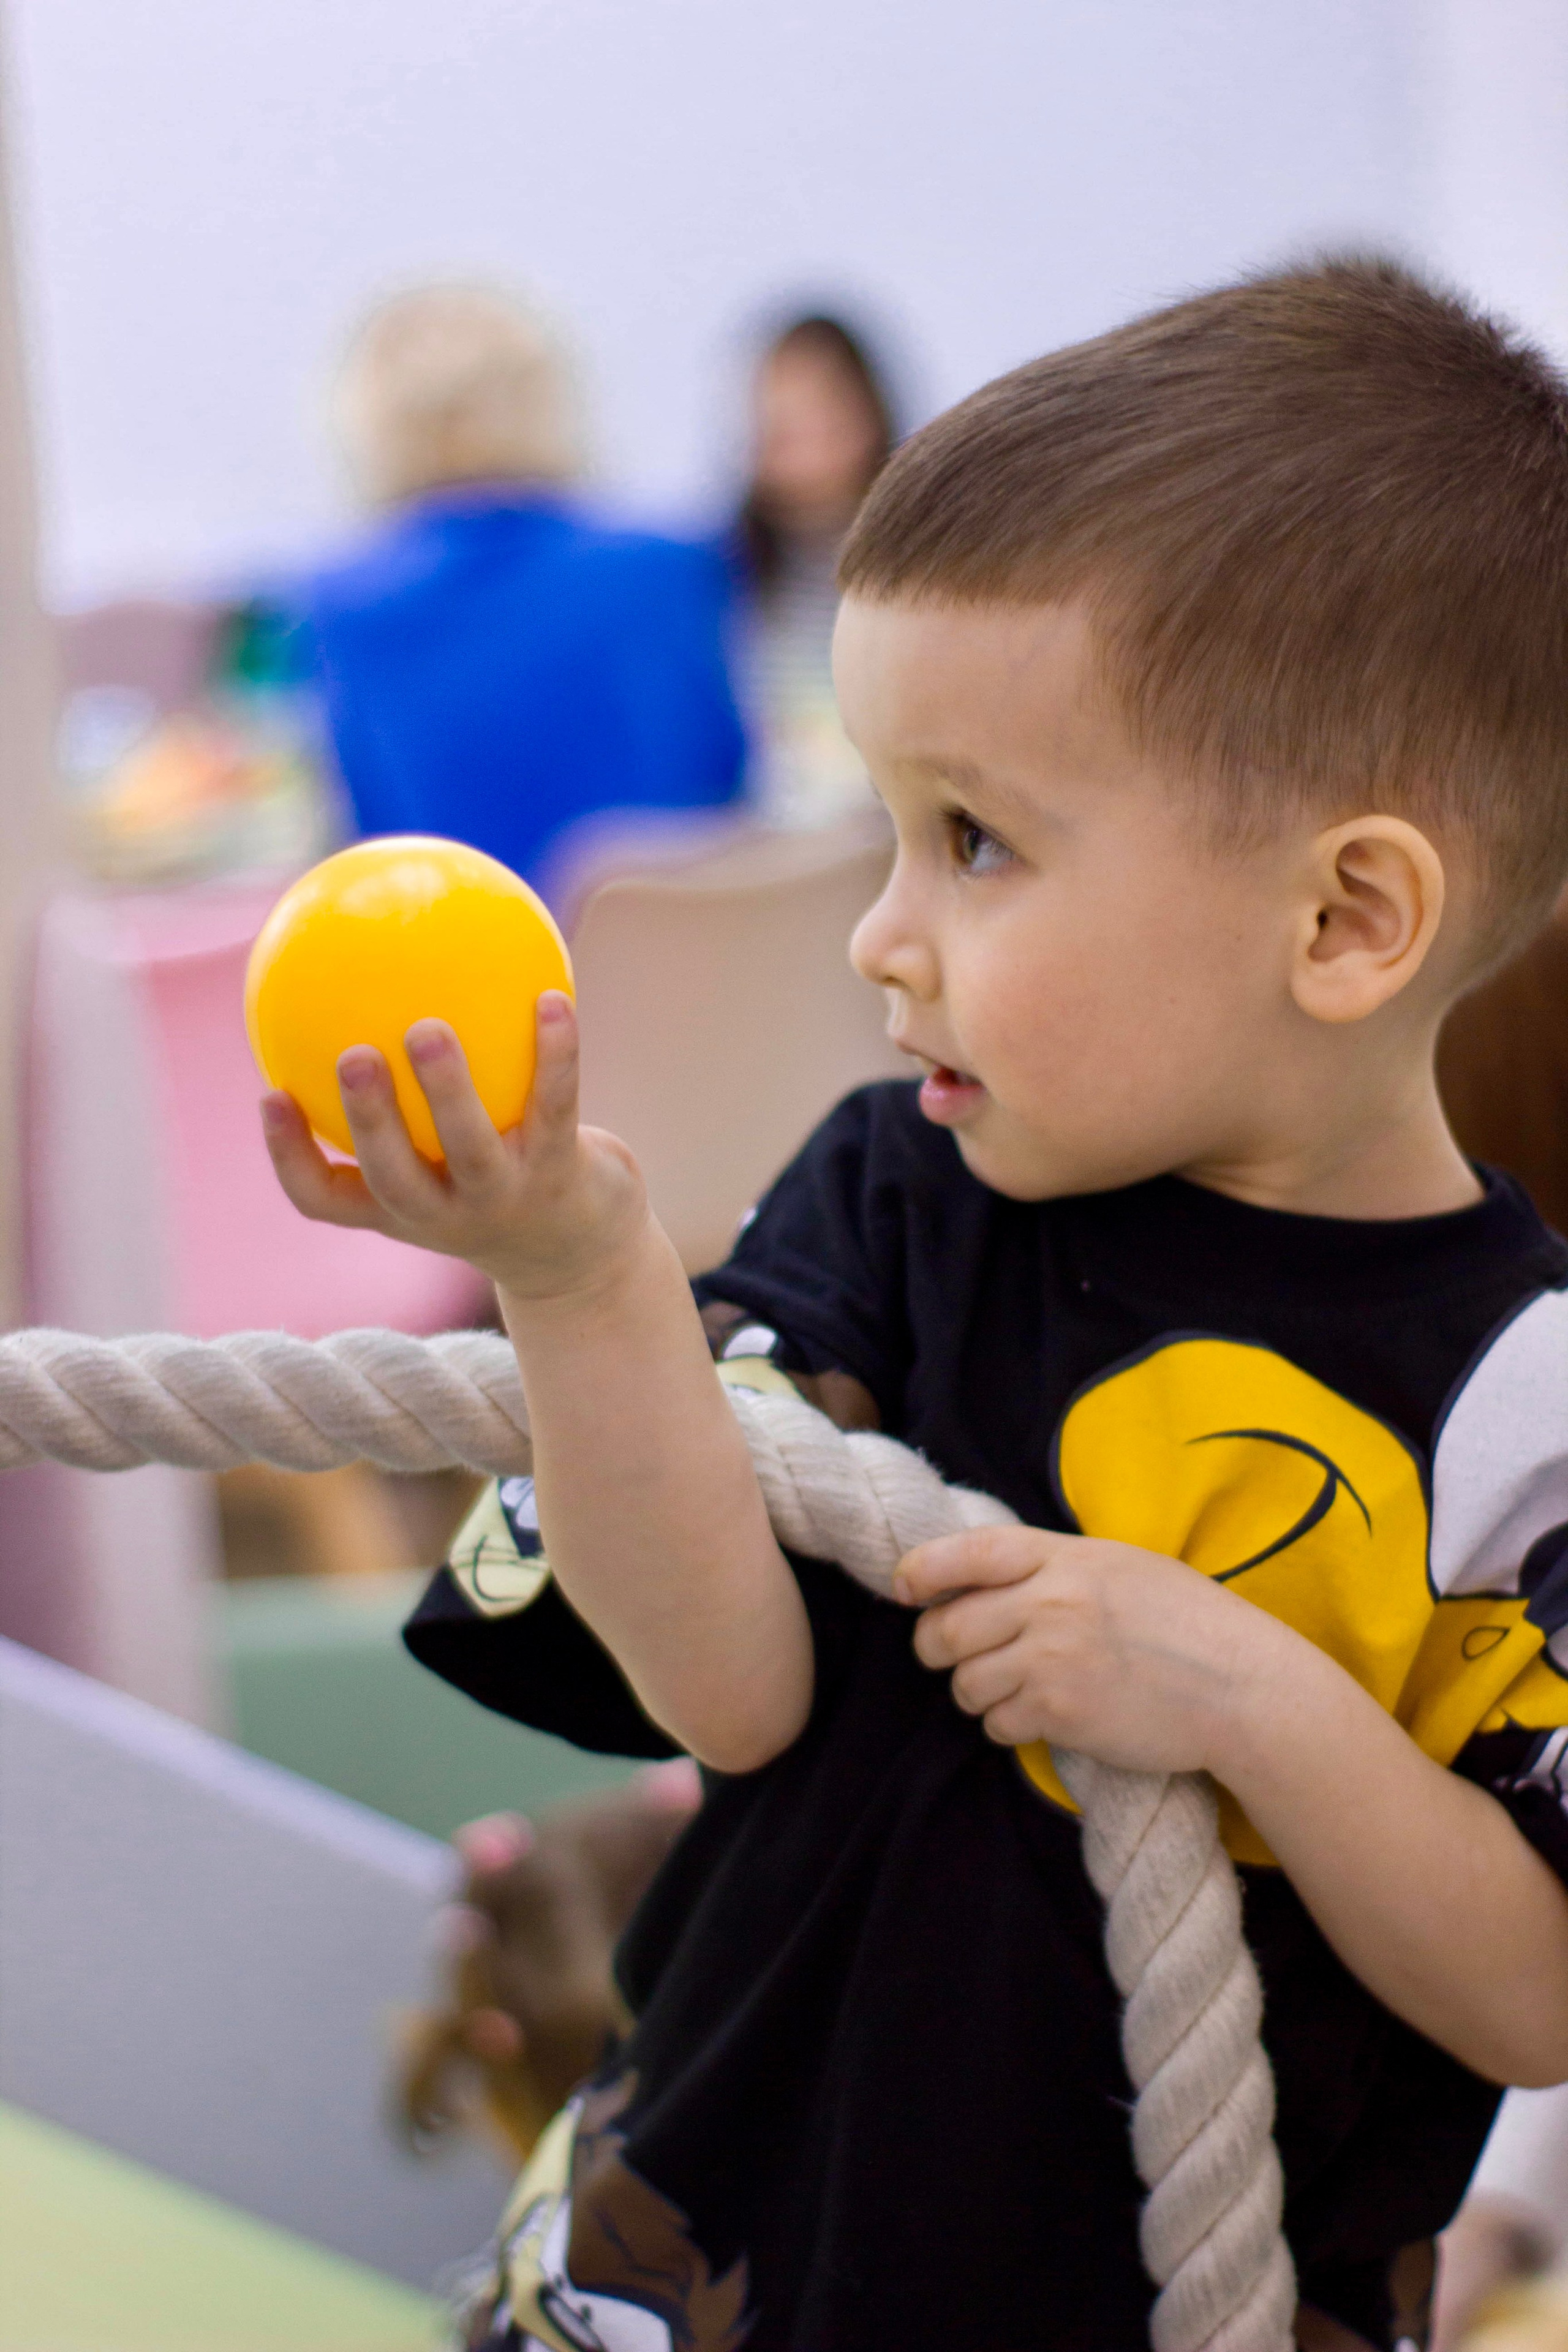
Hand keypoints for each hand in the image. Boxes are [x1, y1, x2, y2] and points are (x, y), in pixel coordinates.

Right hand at [260, 992, 649, 1300]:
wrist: (579, 1252)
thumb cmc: (490, 1184)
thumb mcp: (436, 1160)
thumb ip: (395, 1105)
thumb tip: (360, 994)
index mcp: (398, 1209)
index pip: (324, 1200)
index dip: (290, 1156)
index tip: (270, 1095)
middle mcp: (443, 1213)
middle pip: (393, 1176)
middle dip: (368, 1119)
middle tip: (352, 1057)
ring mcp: (502, 1197)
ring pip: (470, 1147)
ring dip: (448, 1089)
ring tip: (428, 1030)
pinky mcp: (560, 1172)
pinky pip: (555, 1104)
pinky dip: (555, 1053)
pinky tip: (552, 999)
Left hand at [896, 1524, 1290, 1774]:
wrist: (1239, 1686)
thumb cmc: (1186, 1623)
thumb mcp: (1120, 1567)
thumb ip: (1055, 1566)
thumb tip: (985, 1579)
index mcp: (1065, 1556)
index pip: (968, 1552)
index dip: (922, 1570)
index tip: (903, 1587)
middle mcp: (1050, 1602)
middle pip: (948, 1627)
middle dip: (936, 1648)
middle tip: (948, 1656)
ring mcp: (1052, 1658)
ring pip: (966, 1682)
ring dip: (975, 1692)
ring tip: (1012, 1690)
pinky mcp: (1061, 1713)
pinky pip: (998, 1723)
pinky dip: (1007, 1725)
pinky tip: (1040, 1718)